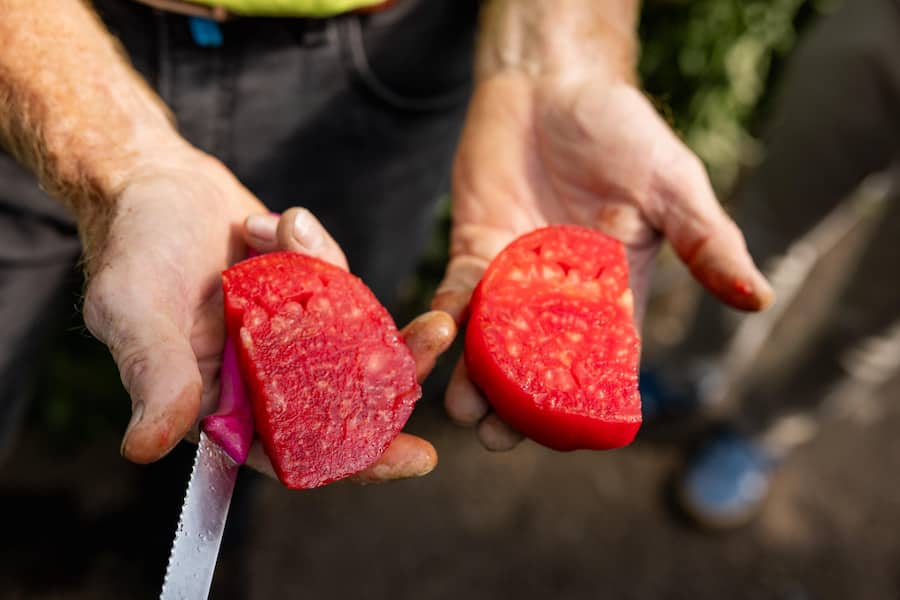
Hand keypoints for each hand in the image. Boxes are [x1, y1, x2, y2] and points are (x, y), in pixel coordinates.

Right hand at [82, 150, 453, 482]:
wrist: (148, 179)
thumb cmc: (131, 245)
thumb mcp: (133, 309)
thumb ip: (154, 374)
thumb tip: (145, 448)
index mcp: (221, 400)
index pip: (291, 449)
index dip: (352, 462)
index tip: (416, 458)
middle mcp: (259, 373)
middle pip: (339, 398)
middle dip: (395, 379)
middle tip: (438, 338)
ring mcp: (284, 330)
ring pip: (351, 342)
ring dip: (386, 320)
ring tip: (411, 296)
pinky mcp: (301, 289)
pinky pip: (336, 284)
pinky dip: (324, 254)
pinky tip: (285, 223)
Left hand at [433, 73, 772, 450]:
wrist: (553, 86)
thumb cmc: (622, 133)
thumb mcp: (674, 187)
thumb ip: (707, 242)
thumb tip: (758, 299)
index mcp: (615, 292)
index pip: (606, 359)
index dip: (590, 399)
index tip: (575, 436)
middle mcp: (560, 296)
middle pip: (539, 364)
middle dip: (519, 403)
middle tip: (499, 438)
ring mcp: (512, 276)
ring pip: (491, 342)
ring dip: (476, 375)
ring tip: (464, 409)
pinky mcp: (474, 251)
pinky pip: (457, 290)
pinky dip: (447, 313)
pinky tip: (439, 334)